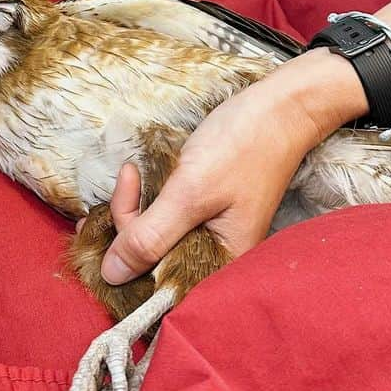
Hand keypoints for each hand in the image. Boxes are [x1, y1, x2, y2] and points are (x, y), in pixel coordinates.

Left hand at [101, 49, 367, 284]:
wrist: (279, 108)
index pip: (156, 282)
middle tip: (129, 177)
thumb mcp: (190, 193)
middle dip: (128, 222)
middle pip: (151, 260)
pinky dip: (147, 199)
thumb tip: (112, 276)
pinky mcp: (202, 211)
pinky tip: (139, 176)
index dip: (126, 257)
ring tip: (133, 173)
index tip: (110, 218)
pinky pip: (164, 218)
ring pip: (153, 237)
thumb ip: (150, 236)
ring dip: (134, 206)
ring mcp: (208, 232)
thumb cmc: (242, 148)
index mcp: (220, 263)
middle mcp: (214, 256)